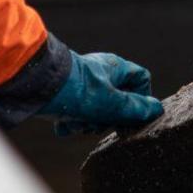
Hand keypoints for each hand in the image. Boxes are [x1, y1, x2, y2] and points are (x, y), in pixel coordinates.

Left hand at [38, 51, 162, 135]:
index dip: (141, 97)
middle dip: (108, 117)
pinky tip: (64, 124)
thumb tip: (156, 109)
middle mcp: (100, 73)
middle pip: (117, 100)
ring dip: (88, 122)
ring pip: (96, 109)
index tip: (133, 113)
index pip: (141, 79)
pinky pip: (76, 112)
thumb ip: (135, 109)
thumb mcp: (112, 104)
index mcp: (115, 68)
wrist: (36, 87)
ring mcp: (81, 84)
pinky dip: (71, 121)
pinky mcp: (64, 94)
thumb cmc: (77, 90)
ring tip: (77, 122)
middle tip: (99, 123)